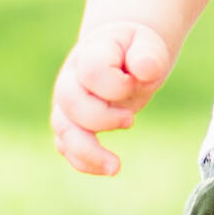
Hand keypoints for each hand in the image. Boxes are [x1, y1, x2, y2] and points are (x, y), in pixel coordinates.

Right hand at [52, 20, 173, 174]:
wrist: (123, 54)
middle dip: (102, 118)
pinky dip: (84, 162)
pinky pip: (66, 146)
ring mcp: (67, 103)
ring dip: (88, 151)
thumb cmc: (137, 50)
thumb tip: (145, 69)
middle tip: (131, 120)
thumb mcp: (149, 46)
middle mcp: (71, 78)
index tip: (136, 83)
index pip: (91, 71)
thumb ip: (149, 55)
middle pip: (71, 102)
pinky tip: (109, 168)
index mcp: (90, 54)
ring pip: (64, 130)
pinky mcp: (70, 123)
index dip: (117, 84)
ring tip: (115, 167)